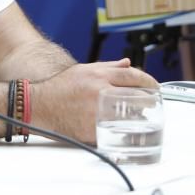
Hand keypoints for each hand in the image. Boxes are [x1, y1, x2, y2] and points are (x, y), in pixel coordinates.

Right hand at [31, 58, 157, 143]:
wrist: (39, 105)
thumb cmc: (59, 88)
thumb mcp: (84, 70)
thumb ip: (108, 67)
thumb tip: (128, 64)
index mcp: (99, 75)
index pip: (133, 76)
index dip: (149, 82)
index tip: (155, 87)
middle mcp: (100, 91)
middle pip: (136, 95)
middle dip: (148, 100)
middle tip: (151, 103)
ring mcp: (98, 111)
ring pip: (131, 115)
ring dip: (139, 116)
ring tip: (140, 116)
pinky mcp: (94, 129)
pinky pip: (117, 130)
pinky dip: (124, 130)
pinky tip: (126, 129)